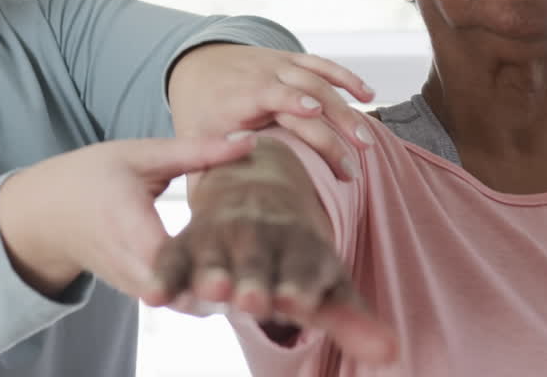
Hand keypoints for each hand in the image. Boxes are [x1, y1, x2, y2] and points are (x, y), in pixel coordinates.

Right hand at [0, 134, 254, 299]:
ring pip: (186, 304)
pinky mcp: (142, 292)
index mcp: (127, 222)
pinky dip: (208, 297)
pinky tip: (243, 281)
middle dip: (226, 288)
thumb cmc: (92, 175)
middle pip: (185, 291)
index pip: (170, 258)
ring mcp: (135, 284)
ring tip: (265, 279)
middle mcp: (130, 263)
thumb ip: (196, 150)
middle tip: (270, 274)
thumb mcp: (140, 154)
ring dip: (221, 296)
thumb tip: (250, 140)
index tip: (250, 259)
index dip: (209, 264)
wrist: (46, 214)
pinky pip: (180, 302)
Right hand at [150, 174, 396, 364]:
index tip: (300, 300)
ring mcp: (223, 236)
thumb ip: (352, 320)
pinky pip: (173, 258)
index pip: (304, 264)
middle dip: (255, 280)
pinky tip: (154, 295)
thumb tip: (392, 353)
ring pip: (216, 255)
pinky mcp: (188, 243)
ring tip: (209, 291)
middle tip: (253, 300)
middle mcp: (263, 236)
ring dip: (211, 273)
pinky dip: (164, 274)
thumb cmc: (296, 255)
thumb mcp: (327, 282)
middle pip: (259, 260)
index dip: (302, 282)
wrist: (256, 193)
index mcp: (302, 245)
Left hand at [167, 44, 376, 179]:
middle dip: (330, 128)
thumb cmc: (200, 115)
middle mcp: (261, 75)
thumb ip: (202, 170)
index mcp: (237, 96)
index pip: (267, 93)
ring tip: (366, 143)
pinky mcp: (292, 59)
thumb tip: (212, 212)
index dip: (290, 100)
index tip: (313, 113)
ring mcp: (279, 65)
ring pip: (318, 81)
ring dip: (346, 110)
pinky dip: (346, 78)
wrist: (199, 65)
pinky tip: (368, 95)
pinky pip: (323, 65)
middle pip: (303, 96)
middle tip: (352, 164)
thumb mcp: (193, 139)